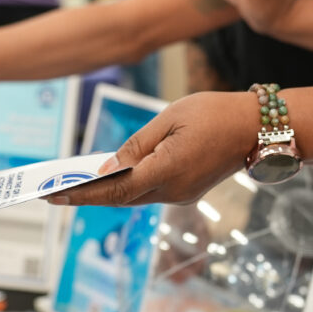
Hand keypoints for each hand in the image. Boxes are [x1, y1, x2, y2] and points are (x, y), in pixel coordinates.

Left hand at [49, 91, 261, 205]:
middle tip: (54, 194)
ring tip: (74, 185)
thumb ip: (136, 145)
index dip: (81, 194)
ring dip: (106, 192)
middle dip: (86, 196)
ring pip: (135, 196)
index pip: (114, 189)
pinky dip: (127, 187)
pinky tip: (111, 178)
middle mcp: (173, 190)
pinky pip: (150, 191)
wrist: (259, 127)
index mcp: (167, 170)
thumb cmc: (215, 113)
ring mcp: (182, 194)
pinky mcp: (188, 191)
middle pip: (120, 198)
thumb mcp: (169, 118)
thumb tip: (108, 168)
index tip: (52, 197)